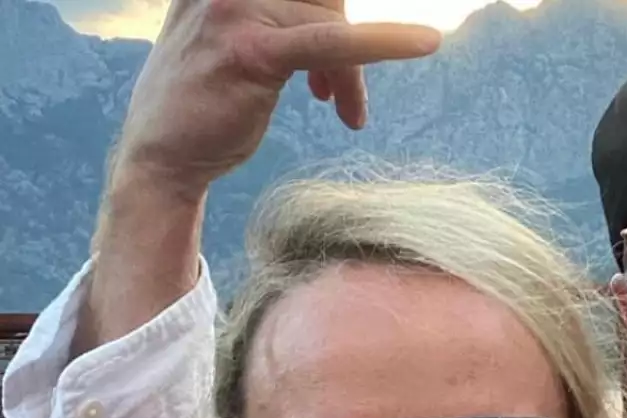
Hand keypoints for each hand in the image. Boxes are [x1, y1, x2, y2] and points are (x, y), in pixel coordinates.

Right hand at [113, 0, 441, 197]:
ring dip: (351, 74)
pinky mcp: (253, 52)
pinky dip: (383, 42)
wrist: (162, 154)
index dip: (332, 9)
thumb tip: (335, 8)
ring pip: (334, 24)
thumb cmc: (209, 96)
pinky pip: (332, 43)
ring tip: (343, 110)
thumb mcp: (240, 33)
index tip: (343, 53)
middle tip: (335, 87)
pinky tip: (425, 42)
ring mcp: (234, 9)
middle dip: (347, 37)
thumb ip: (278, 10)